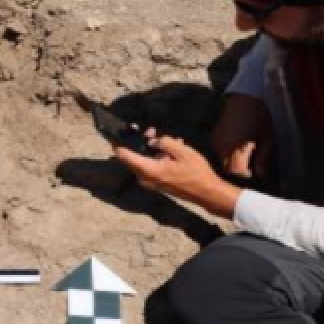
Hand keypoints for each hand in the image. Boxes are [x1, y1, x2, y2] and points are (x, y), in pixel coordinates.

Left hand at [113, 130, 240, 218]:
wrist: (206, 192)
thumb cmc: (196, 172)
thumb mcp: (182, 151)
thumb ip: (164, 142)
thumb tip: (151, 140)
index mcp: (148, 170)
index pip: (123, 155)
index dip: (117, 142)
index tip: (116, 131)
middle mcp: (145, 178)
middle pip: (132, 157)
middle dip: (139, 141)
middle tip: (150, 130)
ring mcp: (150, 182)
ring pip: (142, 161)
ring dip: (150, 148)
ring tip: (167, 139)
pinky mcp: (156, 183)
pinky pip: (150, 166)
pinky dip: (156, 157)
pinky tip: (171, 149)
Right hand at [210, 94, 272, 178]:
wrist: (243, 98)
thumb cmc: (259, 117)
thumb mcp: (267, 138)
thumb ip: (264, 159)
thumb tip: (261, 175)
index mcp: (237, 149)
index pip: (237, 173)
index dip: (246, 176)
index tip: (254, 173)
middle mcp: (223, 148)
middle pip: (226, 170)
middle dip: (237, 172)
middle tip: (248, 168)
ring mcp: (215, 143)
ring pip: (220, 163)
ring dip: (230, 165)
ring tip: (242, 159)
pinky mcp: (212, 138)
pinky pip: (216, 154)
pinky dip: (224, 156)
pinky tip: (234, 150)